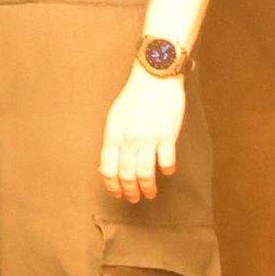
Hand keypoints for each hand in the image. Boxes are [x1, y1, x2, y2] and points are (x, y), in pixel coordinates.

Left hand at [98, 67, 185, 203]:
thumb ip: (114, 139)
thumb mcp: (115, 117)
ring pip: (145, 174)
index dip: (112, 185)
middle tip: (134, 197)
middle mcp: (129, 139)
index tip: (117, 192)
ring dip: (147, 188)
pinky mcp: (167, 136)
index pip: (107, 169)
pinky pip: (166, 162)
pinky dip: (167, 170)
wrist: (155, 77)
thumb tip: (112, 162)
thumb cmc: (135, 96)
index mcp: (113, 134)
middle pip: (126, 175)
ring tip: (150, 192)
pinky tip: (166, 171)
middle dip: (130, 191)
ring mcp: (148, 138)